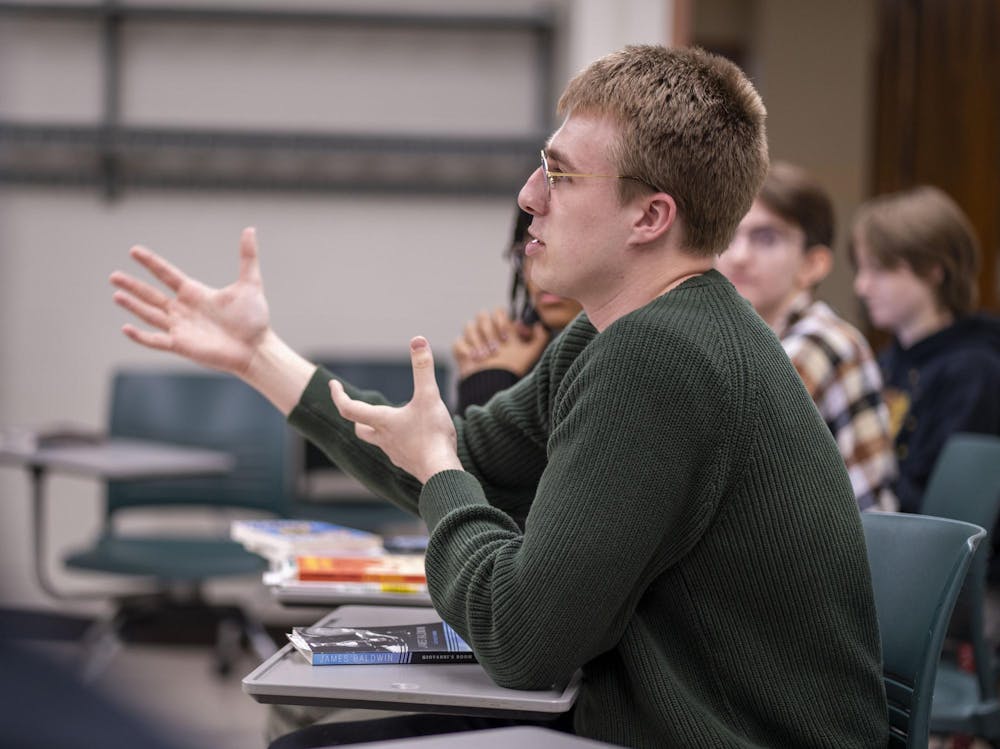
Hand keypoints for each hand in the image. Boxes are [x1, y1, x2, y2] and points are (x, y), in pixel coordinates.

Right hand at [110, 227, 270, 376]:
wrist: (257, 348)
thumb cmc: (254, 319)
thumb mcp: (250, 283)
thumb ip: (247, 257)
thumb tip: (250, 229)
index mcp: (195, 292)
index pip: (166, 274)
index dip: (150, 262)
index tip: (134, 250)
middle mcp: (184, 309)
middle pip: (151, 294)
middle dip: (133, 285)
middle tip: (113, 275)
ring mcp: (181, 328)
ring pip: (150, 314)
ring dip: (133, 306)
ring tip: (116, 295)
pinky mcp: (182, 345)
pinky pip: (156, 340)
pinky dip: (140, 336)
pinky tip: (126, 328)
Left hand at [330, 337, 462, 483]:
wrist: (441, 474)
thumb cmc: (432, 436)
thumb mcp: (430, 396)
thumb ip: (423, 368)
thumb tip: (418, 339)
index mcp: (383, 421)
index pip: (349, 408)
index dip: (337, 395)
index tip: (333, 384)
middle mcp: (384, 439)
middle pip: (360, 429)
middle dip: (357, 416)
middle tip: (358, 406)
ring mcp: (396, 454)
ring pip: (379, 440)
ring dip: (380, 429)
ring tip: (394, 419)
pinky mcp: (409, 463)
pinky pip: (399, 451)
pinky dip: (400, 442)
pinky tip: (415, 439)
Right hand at [452, 307, 549, 377]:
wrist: (495, 386)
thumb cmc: (512, 368)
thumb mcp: (530, 354)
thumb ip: (540, 338)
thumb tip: (539, 324)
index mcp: (501, 327)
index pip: (498, 311)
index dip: (501, 321)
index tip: (506, 338)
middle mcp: (486, 330)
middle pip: (482, 315)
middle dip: (489, 332)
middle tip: (495, 349)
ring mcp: (472, 339)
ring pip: (469, 326)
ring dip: (478, 342)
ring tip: (485, 357)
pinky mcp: (461, 349)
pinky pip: (458, 342)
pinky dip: (466, 349)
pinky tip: (474, 358)